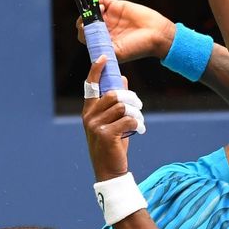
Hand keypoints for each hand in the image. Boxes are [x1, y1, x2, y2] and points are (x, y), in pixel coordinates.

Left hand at [77, 0, 174, 62]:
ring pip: (92, 10)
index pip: (86, 36)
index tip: (86, 29)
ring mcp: (109, 17)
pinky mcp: (115, 6)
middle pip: (86, 22)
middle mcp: (104, 29)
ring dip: (91, 8)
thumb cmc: (139, 47)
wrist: (157, 33)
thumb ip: (103, 48)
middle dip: (84, 19)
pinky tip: (102, 2)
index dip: (83, 32)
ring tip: (101, 8)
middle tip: (91, 18)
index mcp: (103, 42)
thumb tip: (89, 41)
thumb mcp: (119, 53)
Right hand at [82, 56, 144, 179]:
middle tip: (139, 106)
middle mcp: (89, 116)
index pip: (90, 86)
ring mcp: (95, 126)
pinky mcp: (105, 135)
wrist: (109, 170)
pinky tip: (139, 130)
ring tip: (139, 121)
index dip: (96, 70)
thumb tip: (123, 79)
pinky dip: (137, 123)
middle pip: (113, 95)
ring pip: (122, 106)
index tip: (104, 58)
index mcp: (88, 111)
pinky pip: (127, 119)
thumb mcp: (113, 120)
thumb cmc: (112, 143)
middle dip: (131, 98)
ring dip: (136, 113)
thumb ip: (116, 102)